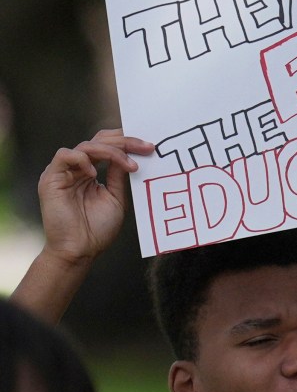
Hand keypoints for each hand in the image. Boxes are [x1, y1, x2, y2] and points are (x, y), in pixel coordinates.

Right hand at [36, 133, 152, 264]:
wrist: (80, 250)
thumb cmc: (98, 229)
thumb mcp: (116, 198)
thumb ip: (119, 176)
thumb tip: (130, 155)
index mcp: (90, 172)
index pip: (107, 147)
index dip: (127, 142)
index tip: (150, 146)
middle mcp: (76, 168)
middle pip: (98, 141)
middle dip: (124, 141)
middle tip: (147, 147)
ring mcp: (63, 172)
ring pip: (85, 145)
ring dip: (110, 151)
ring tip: (130, 165)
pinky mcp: (51, 178)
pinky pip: (64, 155)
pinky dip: (82, 159)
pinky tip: (95, 173)